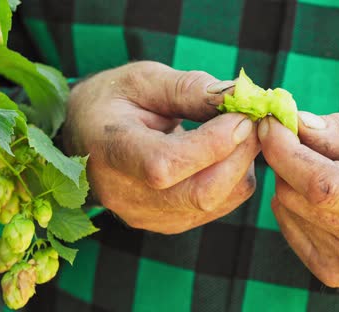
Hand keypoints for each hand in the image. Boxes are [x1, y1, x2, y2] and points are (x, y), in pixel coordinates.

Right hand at [64, 61, 259, 233]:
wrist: (85, 138)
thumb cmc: (114, 102)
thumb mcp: (143, 80)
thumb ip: (188, 89)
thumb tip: (238, 96)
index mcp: (112, 153)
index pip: (166, 165)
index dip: (213, 143)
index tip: (242, 114)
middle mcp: (127, 197)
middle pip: (202, 192)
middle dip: (240, 153)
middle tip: (253, 121)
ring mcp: (150, 217)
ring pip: (218, 201)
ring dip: (243, 165)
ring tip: (241, 132)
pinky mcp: (169, 224)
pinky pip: (219, 206)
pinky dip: (236, 178)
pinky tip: (229, 152)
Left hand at [258, 113, 338, 286]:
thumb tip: (297, 123)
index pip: (323, 185)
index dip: (287, 152)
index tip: (272, 123)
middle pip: (297, 196)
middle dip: (286, 158)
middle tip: (299, 137)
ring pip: (287, 210)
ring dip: (290, 179)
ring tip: (323, 167)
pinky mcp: (335, 274)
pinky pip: (290, 227)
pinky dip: (294, 202)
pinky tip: (321, 193)